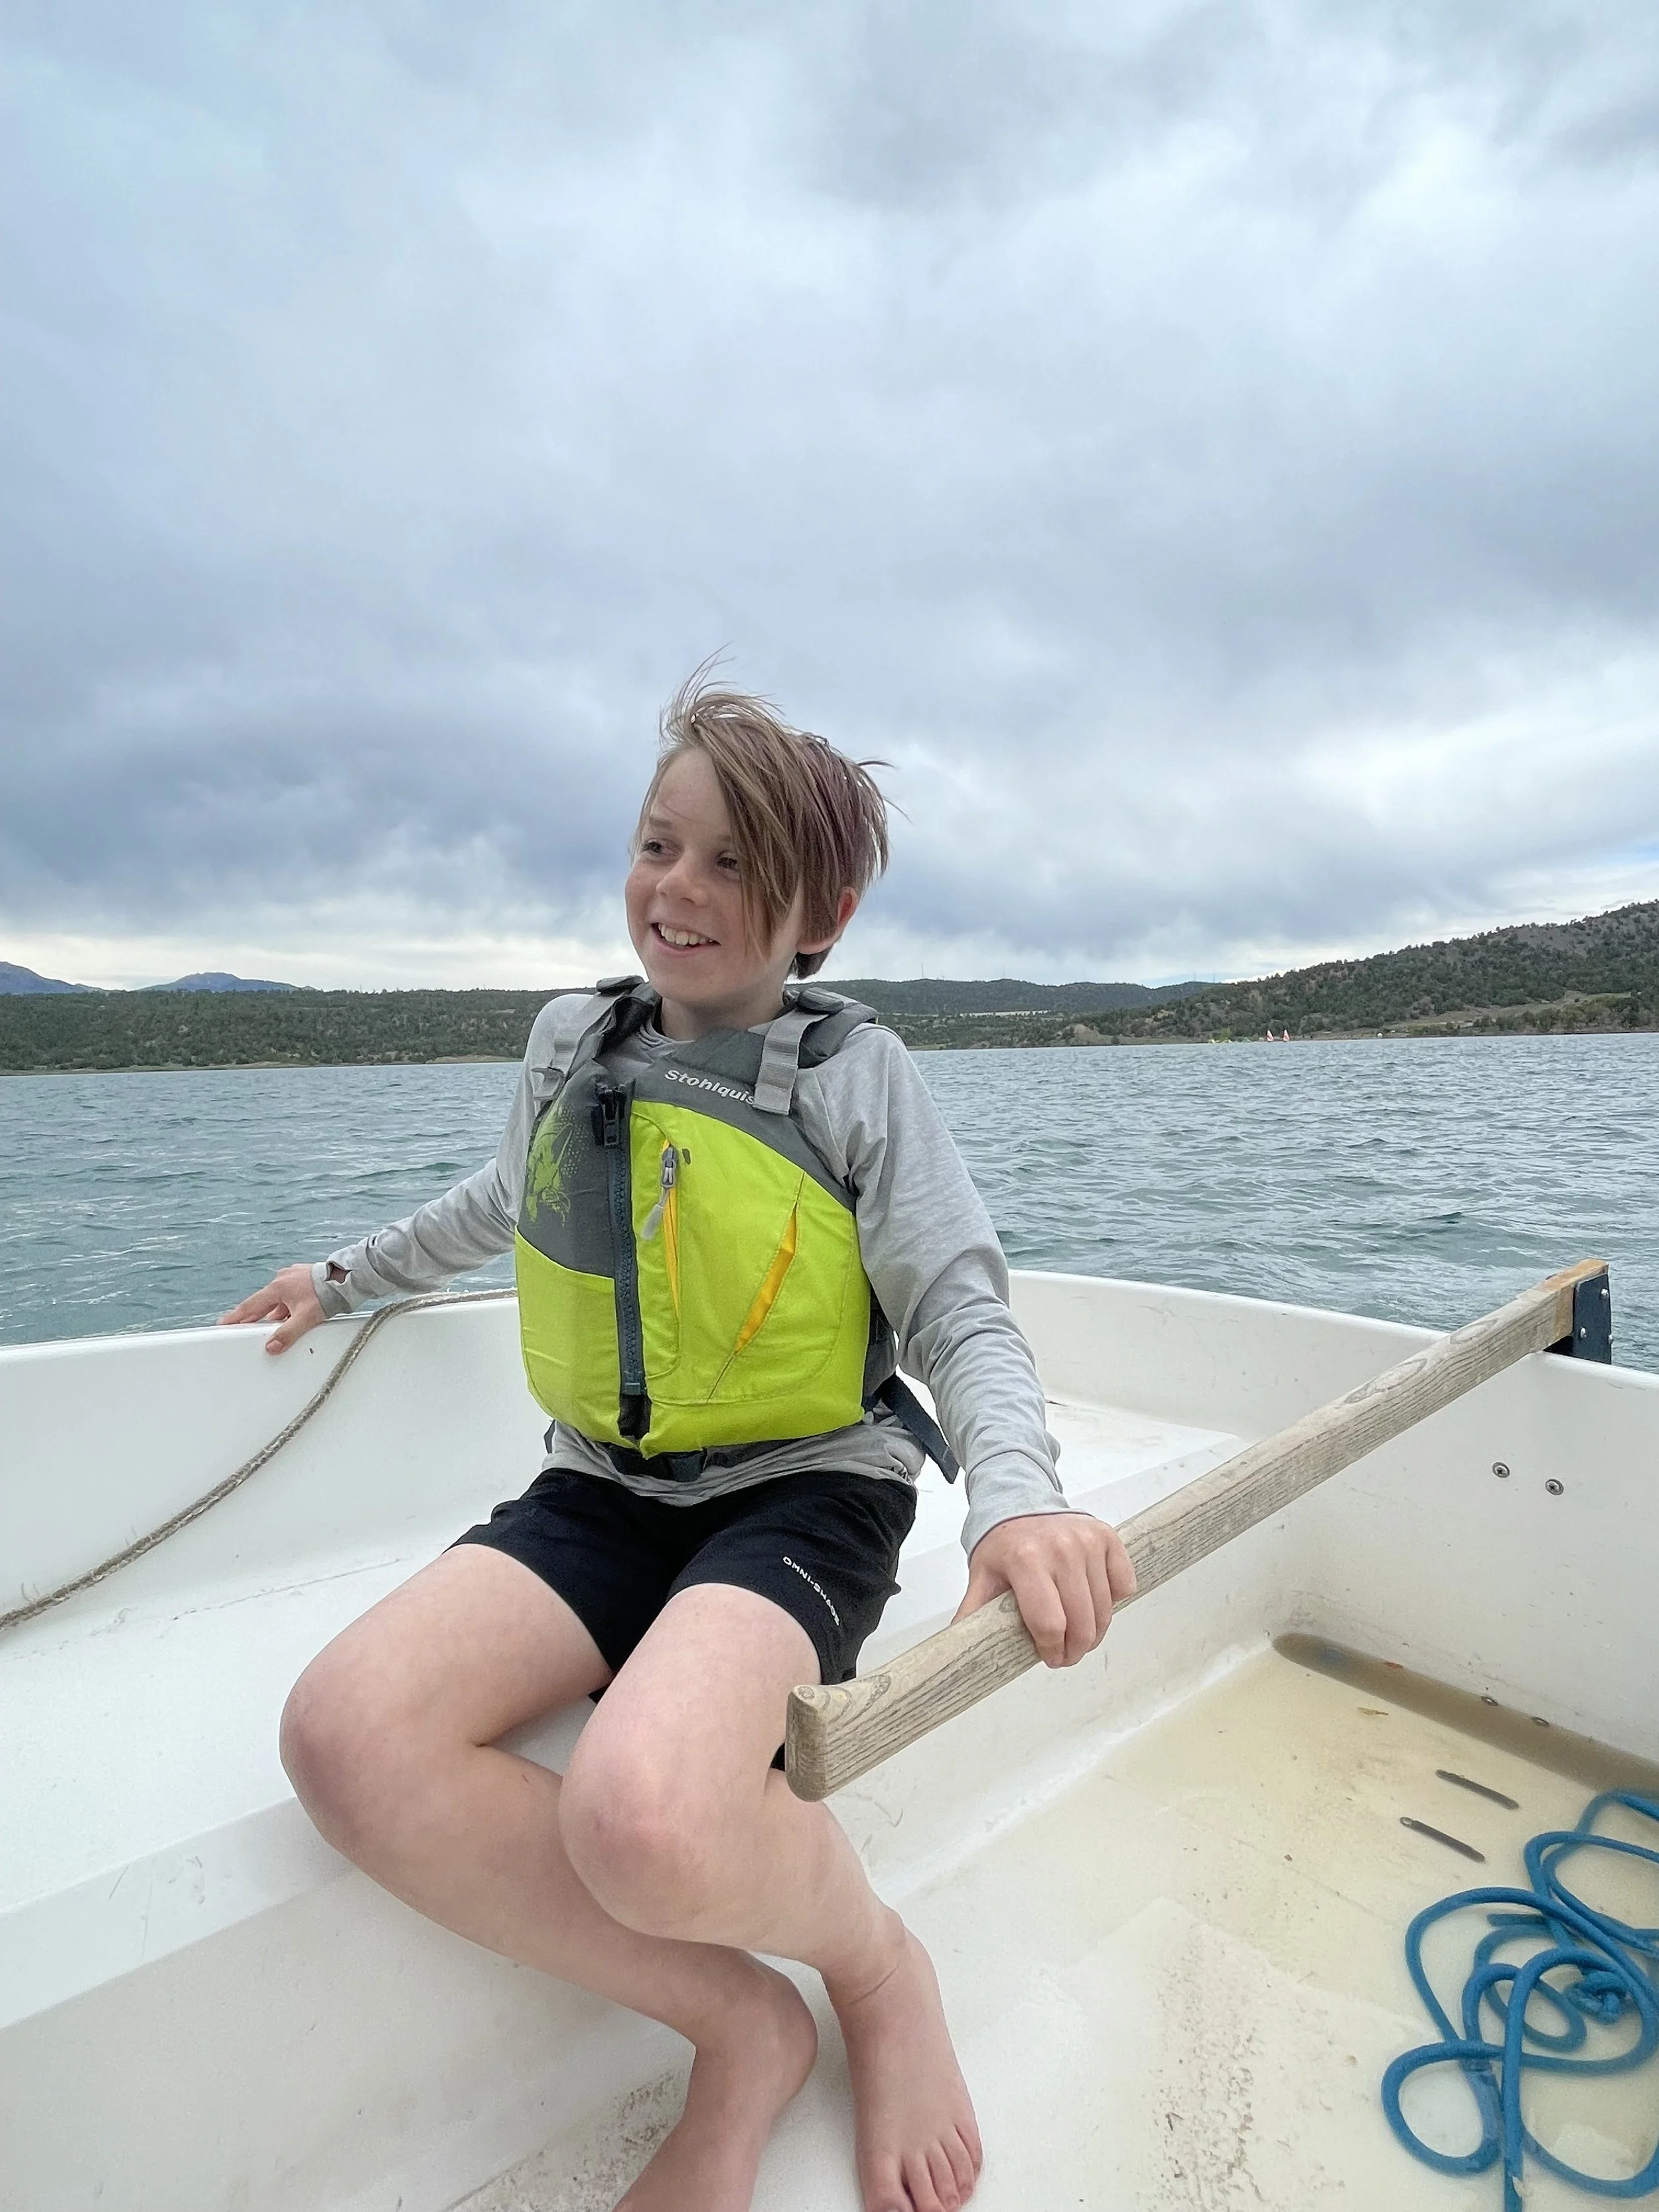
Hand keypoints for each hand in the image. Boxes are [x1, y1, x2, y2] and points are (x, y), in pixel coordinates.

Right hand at [220, 1263, 327, 1352]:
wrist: (347, 1277)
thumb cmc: (328, 1294)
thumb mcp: (306, 1318)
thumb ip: (287, 1334)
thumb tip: (271, 1347)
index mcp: (278, 1288)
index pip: (251, 1306)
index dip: (236, 1316)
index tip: (223, 1323)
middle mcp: (283, 1280)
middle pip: (263, 1304)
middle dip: (254, 1317)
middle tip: (243, 1328)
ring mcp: (294, 1278)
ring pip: (279, 1301)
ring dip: (275, 1314)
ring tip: (274, 1327)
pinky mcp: (304, 1279)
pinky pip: (290, 1296)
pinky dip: (288, 1307)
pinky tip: (293, 1315)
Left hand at [953, 1512, 1136, 1667]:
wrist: (1022, 1501)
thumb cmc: (1004, 1545)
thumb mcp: (983, 1577)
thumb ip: (973, 1612)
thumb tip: (960, 1647)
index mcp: (1026, 1560)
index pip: (1050, 1623)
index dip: (1052, 1650)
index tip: (1049, 1657)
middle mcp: (1061, 1548)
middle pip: (1081, 1623)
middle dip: (1075, 1650)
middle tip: (1067, 1655)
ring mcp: (1087, 1541)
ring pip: (1104, 1609)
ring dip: (1095, 1633)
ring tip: (1080, 1637)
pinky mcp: (1107, 1537)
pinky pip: (1123, 1585)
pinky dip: (1112, 1601)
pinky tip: (1093, 1602)